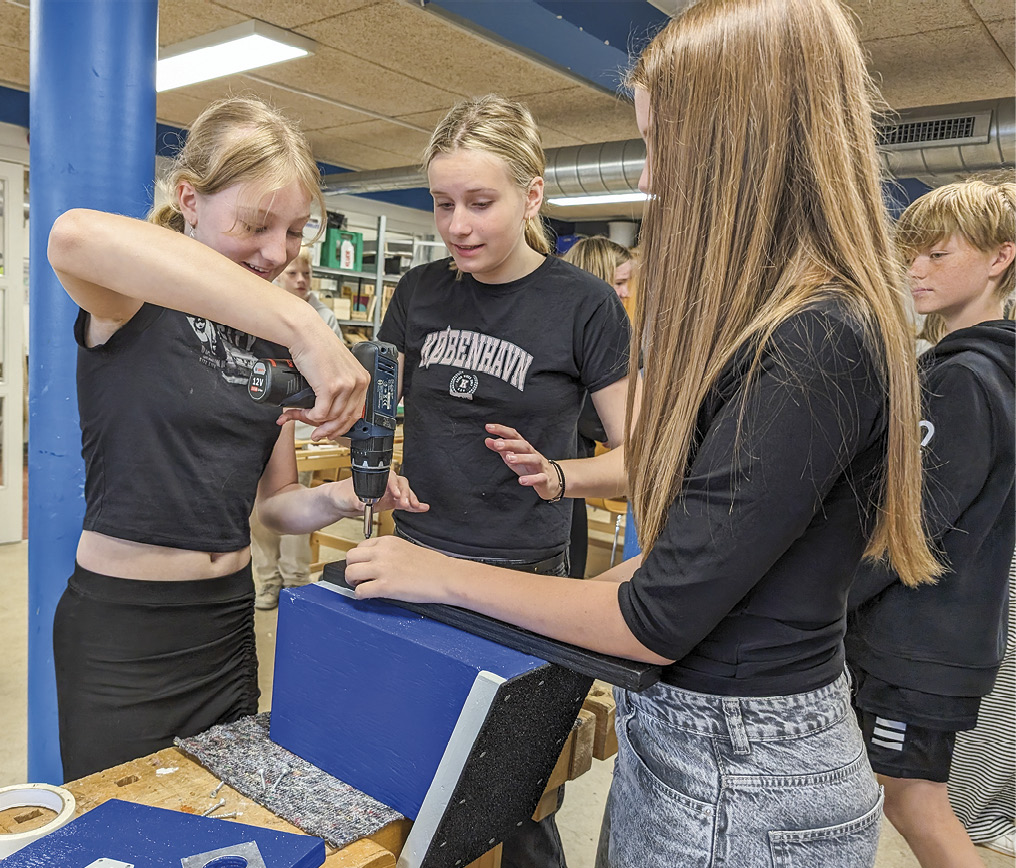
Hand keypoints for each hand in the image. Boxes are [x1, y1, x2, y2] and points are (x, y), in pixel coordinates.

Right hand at [279, 318, 369, 439]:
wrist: (306, 333)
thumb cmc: (318, 347)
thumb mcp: (339, 368)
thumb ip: (342, 386)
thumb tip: (332, 410)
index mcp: (363, 379)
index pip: (357, 412)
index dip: (343, 426)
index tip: (332, 431)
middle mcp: (358, 383)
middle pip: (346, 418)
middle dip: (329, 430)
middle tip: (317, 434)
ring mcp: (345, 386)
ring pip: (332, 417)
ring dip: (315, 422)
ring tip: (303, 418)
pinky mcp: (330, 387)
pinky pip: (320, 413)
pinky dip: (310, 417)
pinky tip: (302, 412)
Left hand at [324, 471, 429, 518]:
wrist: (339, 502)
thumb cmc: (341, 494)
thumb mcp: (347, 498)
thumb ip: (357, 500)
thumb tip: (365, 503)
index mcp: (374, 477)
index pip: (390, 477)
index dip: (395, 485)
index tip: (397, 495)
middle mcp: (383, 483)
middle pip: (401, 484)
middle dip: (406, 493)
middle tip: (406, 504)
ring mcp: (388, 493)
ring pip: (405, 492)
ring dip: (411, 499)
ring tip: (415, 506)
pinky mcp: (389, 502)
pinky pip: (404, 503)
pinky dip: (413, 505)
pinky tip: (421, 508)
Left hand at [345, 536, 459, 602]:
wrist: (446, 576)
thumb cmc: (432, 565)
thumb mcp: (405, 548)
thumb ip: (388, 552)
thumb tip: (375, 563)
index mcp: (387, 542)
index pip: (360, 547)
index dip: (360, 559)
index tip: (365, 567)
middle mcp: (382, 553)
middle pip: (350, 557)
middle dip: (352, 568)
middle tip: (359, 577)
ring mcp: (382, 569)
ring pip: (350, 573)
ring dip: (352, 582)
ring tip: (362, 586)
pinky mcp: (385, 586)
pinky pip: (360, 591)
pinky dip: (360, 595)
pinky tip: (369, 596)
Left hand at [483, 423, 560, 499]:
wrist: (552, 480)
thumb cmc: (530, 467)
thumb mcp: (514, 457)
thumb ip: (501, 449)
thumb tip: (488, 440)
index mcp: (524, 448)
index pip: (513, 435)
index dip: (502, 430)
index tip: (489, 427)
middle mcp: (533, 454)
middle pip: (523, 445)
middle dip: (510, 443)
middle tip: (497, 443)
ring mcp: (540, 466)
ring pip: (533, 459)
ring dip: (521, 458)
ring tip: (509, 459)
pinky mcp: (545, 478)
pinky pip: (540, 478)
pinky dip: (531, 479)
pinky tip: (521, 481)